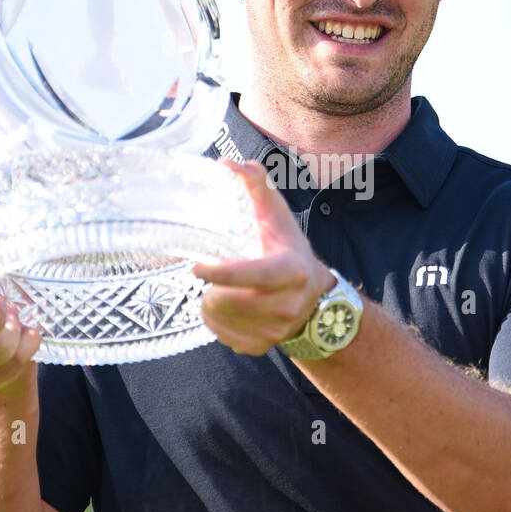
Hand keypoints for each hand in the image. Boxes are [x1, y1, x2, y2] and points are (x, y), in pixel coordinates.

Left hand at [191, 160, 335, 355]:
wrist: (315, 299)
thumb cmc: (287, 249)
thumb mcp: (277, 215)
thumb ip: (255, 184)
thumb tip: (226, 164)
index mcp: (292, 271)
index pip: (253, 275)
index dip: (222, 274)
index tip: (196, 267)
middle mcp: (286, 305)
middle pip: (226, 300)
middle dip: (210, 287)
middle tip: (212, 275)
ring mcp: (275, 331)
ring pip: (217, 319)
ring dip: (210, 303)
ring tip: (222, 290)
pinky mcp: (261, 347)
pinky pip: (221, 336)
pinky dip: (217, 322)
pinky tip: (229, 308)